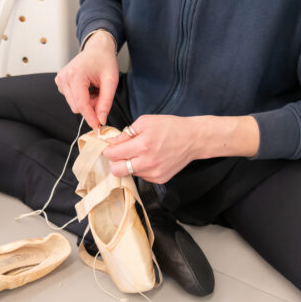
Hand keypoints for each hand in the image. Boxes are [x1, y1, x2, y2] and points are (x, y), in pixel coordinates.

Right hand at [55, 30, 118, 128]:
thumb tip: (101, 119)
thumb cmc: (104, 60)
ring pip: (74, 104)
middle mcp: (64, 77)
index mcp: (75, 75)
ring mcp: (60, 80)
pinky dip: (82, 97)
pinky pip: (71, 99)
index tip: (98, 127)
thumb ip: (106, 102)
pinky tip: (87, 87)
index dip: (90, 117)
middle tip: (100, 95)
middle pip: (77, 106)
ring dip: (87, 102)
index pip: (81, 104)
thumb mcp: (111, 81)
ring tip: (94, 89)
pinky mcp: (60, 82)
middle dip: (91, 107)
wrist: (97, 48)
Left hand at [103, 115, 259, 182]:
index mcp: (142, 146)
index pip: (113, 155)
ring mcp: (154, 173)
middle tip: (119, 153)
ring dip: (128, 165)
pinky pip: (141, 176)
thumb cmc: (170, 127)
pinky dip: (140, 169)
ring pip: (129, 174)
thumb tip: (111, 142)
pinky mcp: (159, 179)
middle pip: (117, 171)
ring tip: (138, 153)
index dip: (108, 151)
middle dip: (114, 162)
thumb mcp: (146, 122)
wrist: (193, 139)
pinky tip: (149, 159)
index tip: (109, 147)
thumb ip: (126, 133)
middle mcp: (147, 163)